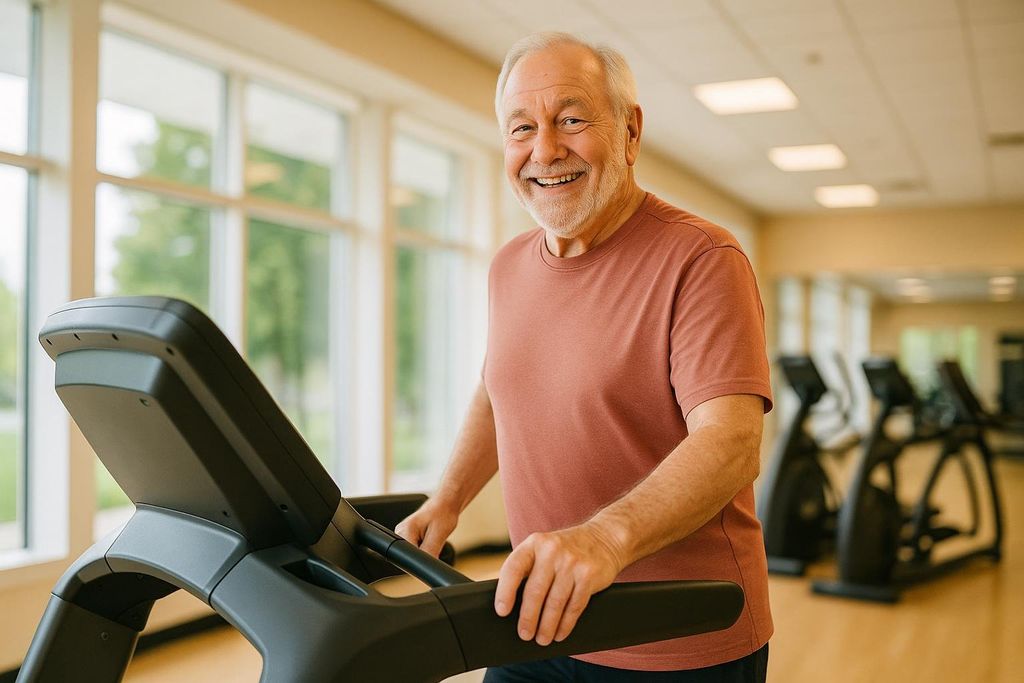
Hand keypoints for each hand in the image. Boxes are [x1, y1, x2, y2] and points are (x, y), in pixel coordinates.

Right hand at [394, 498, 458, 557]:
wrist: (445, 505)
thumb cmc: (444, 513)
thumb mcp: (439, 534)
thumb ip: (430, 551)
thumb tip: (426, 568)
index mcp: (405, 530)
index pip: (407, 556)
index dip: (421, 561)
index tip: (432, 552)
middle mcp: (400, 532)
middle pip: (409, 557)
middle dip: (423, 556)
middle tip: (434, 542)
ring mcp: (402, 534)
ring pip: (413, 554)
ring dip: (424, 552)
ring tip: (432, 538)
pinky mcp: (408, 537)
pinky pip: (415, 550)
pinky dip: (425, 548)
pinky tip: (430, 539)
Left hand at [494, 523, 626, 645]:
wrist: (604, 537)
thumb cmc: (566, 550)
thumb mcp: (544, 548)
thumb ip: (528, 568)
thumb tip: (510, 604)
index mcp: (535, 543)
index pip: (514, 568)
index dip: (505, 591)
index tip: (502, 611)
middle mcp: (552, 550)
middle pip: (535, 591)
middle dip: (528, 617)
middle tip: (524, 634)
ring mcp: (572, 562)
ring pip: (555, 602)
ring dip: (547, 626)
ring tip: (542, 638)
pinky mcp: (588, 575)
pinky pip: (574, 606)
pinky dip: (565, 624)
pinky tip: (560, 633)